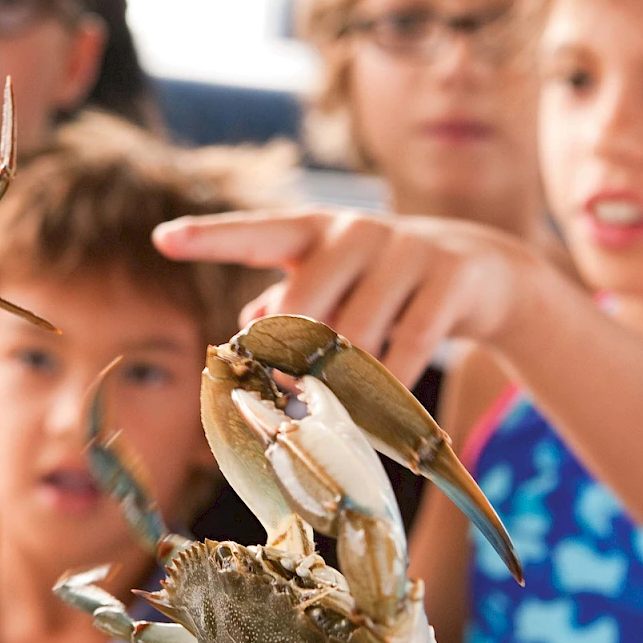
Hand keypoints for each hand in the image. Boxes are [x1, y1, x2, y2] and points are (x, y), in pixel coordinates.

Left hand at [154, 210, 549, 388]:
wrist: (480, 271)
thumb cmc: (381, 283)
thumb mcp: (334, 284)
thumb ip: (286, 304)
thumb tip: (247, 328)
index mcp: (315, 231)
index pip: (256, 232)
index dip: (210, 238)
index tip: (161, 239)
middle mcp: (356, 231)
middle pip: (305, 303)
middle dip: (289, 360)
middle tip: (283, 401)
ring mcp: (407, 249)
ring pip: (357, 333)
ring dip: (342, 383)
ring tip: (336, 410)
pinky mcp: (450, 277)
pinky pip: (409, 347)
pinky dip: (390, 388)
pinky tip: (382, 411)